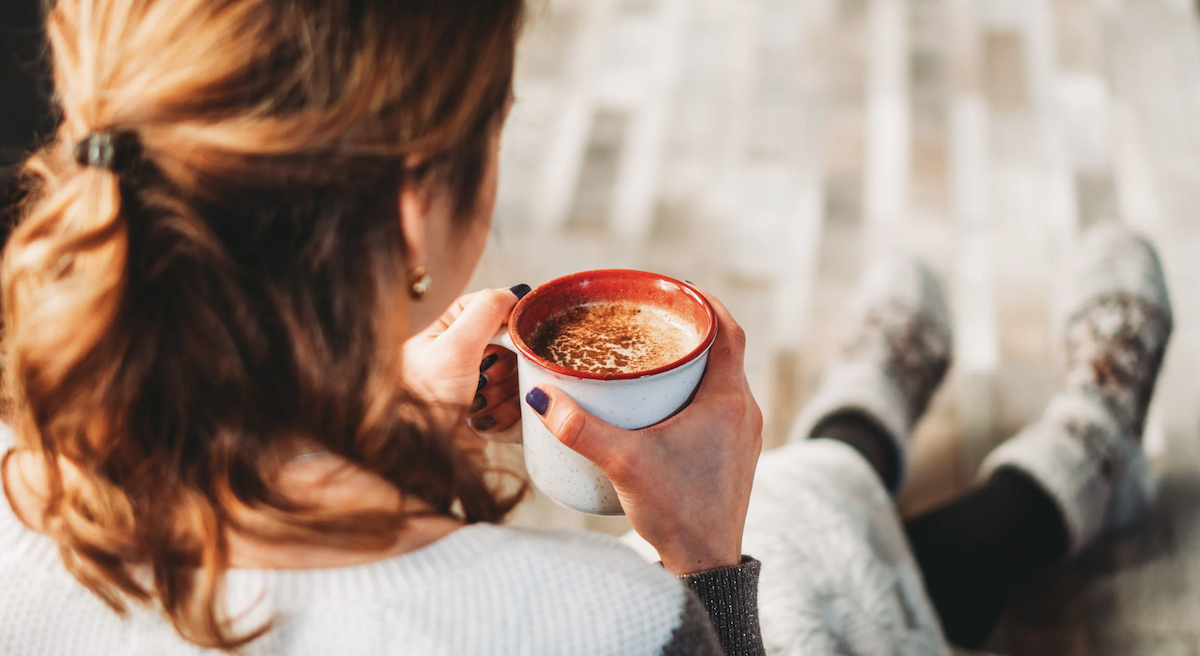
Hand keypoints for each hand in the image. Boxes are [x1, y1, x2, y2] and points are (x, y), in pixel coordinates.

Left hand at [402, 287, 525, 439]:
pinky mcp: (489, 415)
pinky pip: (518, 407)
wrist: (422, 457)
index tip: (517, 329)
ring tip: (481, 405)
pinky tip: (485, 423)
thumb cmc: (424, 401)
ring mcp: (477, 387)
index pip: (487, 306)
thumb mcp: (453, 346)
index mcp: (446, 333)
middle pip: (510, 344)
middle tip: (486, 377)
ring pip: (518, 376)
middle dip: (507, 364)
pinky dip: (507, 416)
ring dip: (506, 393)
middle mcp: (462, 358)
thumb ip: (485, 311)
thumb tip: (515, 291)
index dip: (506, 317)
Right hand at [524, 290, 762, 573]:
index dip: (702, 302)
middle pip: (721, 351)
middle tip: (645, 321)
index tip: (670, 289)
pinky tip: (657, 402)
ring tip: (646, 355)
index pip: (728, 329)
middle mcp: (744, 411)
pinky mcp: (732, 455)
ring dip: (689, 363)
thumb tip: (540, 396)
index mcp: (729, 399)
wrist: (707, 565)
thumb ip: (580, 429)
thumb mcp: (624, 464)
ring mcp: (741, 434)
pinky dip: (691, 392)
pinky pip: (716, 406)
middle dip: (685, 331)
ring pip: (719, 379)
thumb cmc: (678, 513)